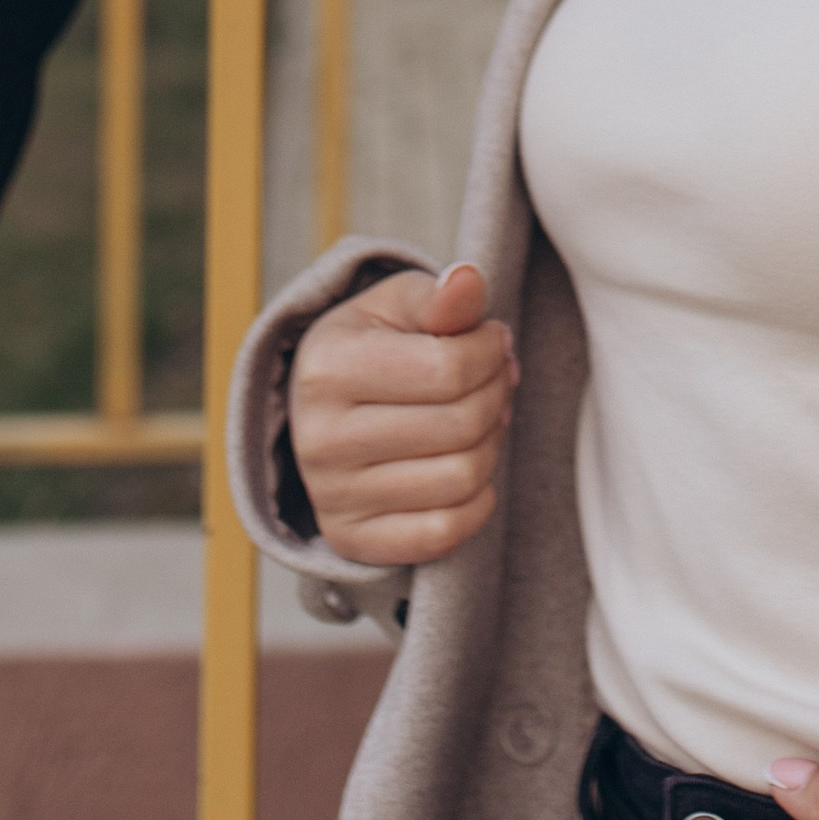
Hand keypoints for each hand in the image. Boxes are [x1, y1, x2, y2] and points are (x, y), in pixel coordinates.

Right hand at [287, 260, 517, 565]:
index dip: (491, 351)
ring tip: (483, 417)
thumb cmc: (372, 345)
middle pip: (461, 425)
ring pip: (461, 479)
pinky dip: (477, 501)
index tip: (494, 340)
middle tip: (498, 378)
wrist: (322, 409)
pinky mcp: (352, 539)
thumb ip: (438, 296)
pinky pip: (445, 533)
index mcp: (327, 367)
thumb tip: (468, 280)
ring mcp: (333, 497)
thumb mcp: (398, 306)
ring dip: (492, 444)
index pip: (450, 368)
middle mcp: (320, 438)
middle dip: (498, 395)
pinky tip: (468, 465)